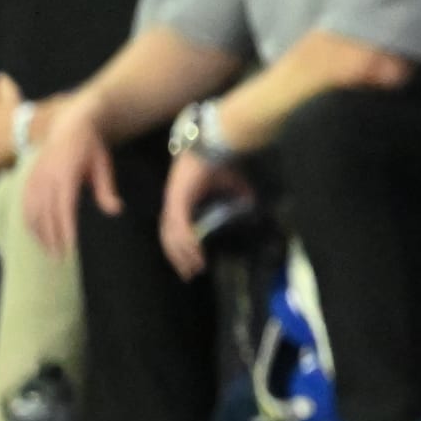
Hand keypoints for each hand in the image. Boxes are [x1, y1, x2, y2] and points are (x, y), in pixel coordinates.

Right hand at [20, 98, 116, 255]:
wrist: (69, 122)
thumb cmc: (91, 147)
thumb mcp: (103, 166)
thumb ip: (106, 189)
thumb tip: (116, 211)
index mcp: (66, 174)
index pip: (64, 208)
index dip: (65, 229)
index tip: (70, 247)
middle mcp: (46, 176)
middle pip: (46, 214)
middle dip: (52, 237)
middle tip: (60, 258)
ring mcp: (34, 177)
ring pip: (32, 211)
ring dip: (39, 233)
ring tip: (49, 251)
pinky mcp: (28, 178)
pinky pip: (25, 203)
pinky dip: (28, 221)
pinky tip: (36, 234)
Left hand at [159, 151, 245, 280]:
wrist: (213, 145)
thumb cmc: (220, 161)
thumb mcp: (232, 185)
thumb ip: (239, 197)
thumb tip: (252, 206)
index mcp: (181, 201)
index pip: (176, 230)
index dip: (180, 248)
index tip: (192, 264)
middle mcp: (173, 205)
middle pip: (169, 239)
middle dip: (178, 258)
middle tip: (188, 275)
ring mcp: (174, 203)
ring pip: (172, 237)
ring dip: (182, 254)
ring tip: (193, 268)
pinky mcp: (178, 201)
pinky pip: (180, 227)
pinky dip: (186, 242)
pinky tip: (194, 253)